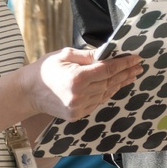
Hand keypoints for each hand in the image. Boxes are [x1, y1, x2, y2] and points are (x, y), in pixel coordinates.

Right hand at [26, 47, 142, 121]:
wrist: (28, 92)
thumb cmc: (45, 69)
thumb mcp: (65, 55)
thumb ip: (87, 55)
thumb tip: (106, 52)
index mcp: (77, 78)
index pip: (106, 70)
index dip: (123, 64)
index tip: (135, 58)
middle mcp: (79, 95)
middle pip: (109, 82)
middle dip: (125, 73)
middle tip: (138, 66)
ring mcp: (79, 107)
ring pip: (106, 94)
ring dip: (119, 84)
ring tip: (130, 75)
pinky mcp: (77, 115)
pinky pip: (98, 102)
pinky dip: (107, 93)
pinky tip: (115, 85)